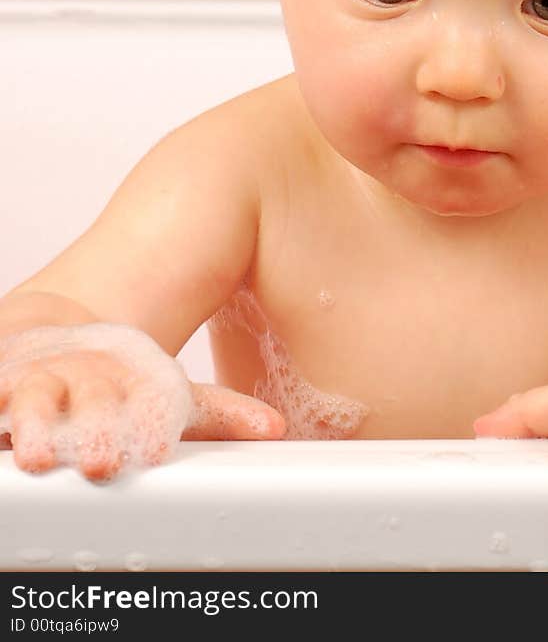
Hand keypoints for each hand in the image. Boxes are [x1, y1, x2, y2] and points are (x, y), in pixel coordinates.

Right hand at [0, 323, 285, 480]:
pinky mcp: (0, 382)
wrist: (48, 329)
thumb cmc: (111, 376)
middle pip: (87, 398)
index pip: (141, 397)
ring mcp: (34, 379)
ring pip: (32, 399)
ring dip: (36, 424)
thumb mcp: (163, 395)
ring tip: (39, 453)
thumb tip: (275, 427)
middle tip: (101, 462)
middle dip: (94, 427)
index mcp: (124, 377)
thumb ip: (217, 414)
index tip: (153, 450)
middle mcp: (79, 375)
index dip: (147, 422)